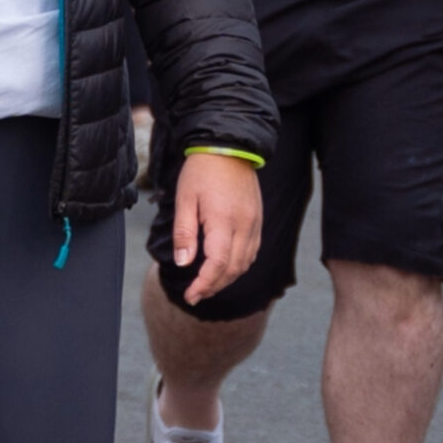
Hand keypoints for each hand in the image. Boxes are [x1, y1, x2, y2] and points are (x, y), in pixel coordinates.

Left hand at [168, 152, 263, 304]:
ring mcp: (254, 221)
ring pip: (246, 261)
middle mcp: (244, 224)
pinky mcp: (257, 218)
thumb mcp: (185, 200)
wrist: (230, 146)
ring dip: (228, 278)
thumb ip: (185, 233)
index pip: (218, 263)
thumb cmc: (202, 171)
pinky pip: (253, 249)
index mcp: (223, 220)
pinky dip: (240, 264)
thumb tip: (184, 263)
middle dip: (214, 286)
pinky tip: (226, 266)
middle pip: (234, 268)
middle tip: (195, 295)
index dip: (204, 284)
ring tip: (208, 284)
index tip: (190, 295)